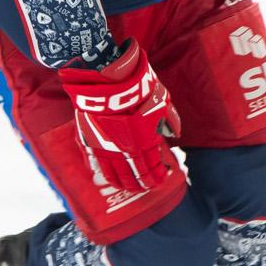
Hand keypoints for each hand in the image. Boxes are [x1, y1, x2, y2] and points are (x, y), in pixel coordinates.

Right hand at [58, 41, 177, 191]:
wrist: (108, 77)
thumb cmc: (139, 86)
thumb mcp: (162, 100)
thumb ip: (170, 119)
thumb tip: (176, 132)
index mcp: (144, 142)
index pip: (152, 168)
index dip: (158, 176)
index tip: (162, 179)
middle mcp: (125, 150)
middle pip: (133, 175)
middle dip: (141, 184)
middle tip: (145, 187)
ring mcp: (105, 146)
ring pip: (114, 174)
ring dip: (122, 183)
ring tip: (128, 187)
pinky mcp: (89, 139)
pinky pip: (95, 162)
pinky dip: (102, 172)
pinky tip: (105, 177)